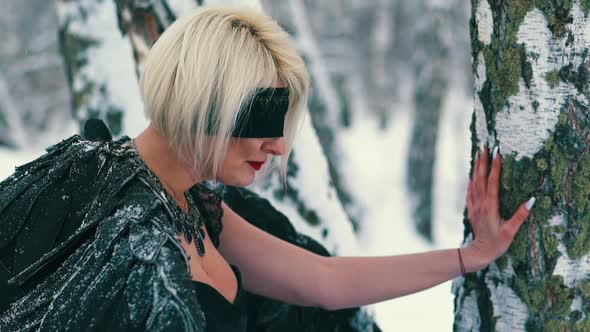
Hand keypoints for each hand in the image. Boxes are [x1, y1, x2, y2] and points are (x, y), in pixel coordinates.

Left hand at [464, 146, 534, 271]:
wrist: (479, 253)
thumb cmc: (497, 244)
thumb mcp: (511, 231)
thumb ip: (520, 216)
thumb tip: (532, 200)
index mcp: (490, 207)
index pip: (493, 183)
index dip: (495, 168)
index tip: (498, 154)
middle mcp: (481, 204)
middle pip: (480, 179)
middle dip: (483, 162)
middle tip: (484, 147)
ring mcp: (474, 207)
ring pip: (474, 184)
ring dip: (476, 169)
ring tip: (478, 156)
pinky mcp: (472, 211)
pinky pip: (470, 193)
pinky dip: (471, 182)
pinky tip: (471, 177)